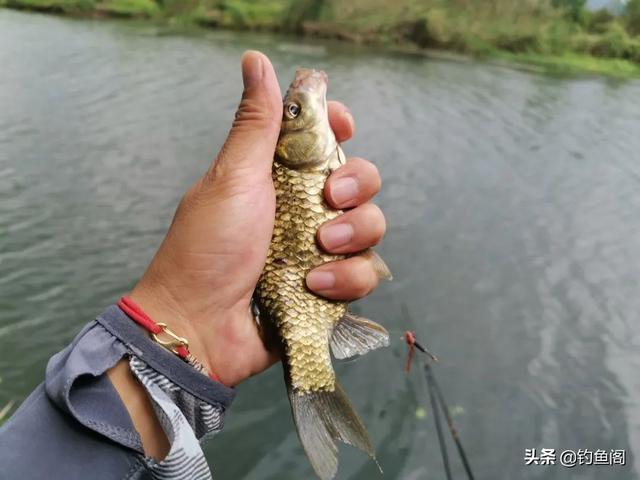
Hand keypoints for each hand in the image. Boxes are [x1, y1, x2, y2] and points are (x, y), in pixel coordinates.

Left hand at [129, 51, 386, 386]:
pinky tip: (314, 286)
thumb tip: (256, 61)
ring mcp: (318, 250)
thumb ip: (257, 123)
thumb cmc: (205, 248)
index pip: (325, 141)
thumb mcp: (233, 177)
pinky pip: (365, 274)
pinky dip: (346, 280)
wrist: (198, 327)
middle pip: (361, 182)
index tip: (344, 128)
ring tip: (318, 250)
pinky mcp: (328, 289)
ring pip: (371, 227)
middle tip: (328, 199)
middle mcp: (304, 210)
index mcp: (279, 177)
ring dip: (353, 236)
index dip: (341, 129)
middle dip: (357, 187)